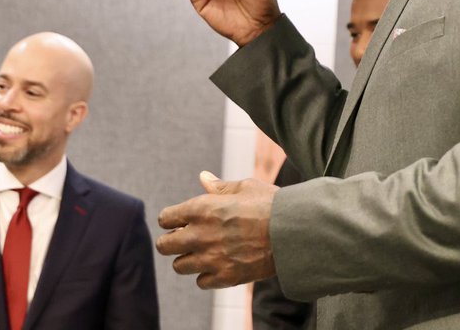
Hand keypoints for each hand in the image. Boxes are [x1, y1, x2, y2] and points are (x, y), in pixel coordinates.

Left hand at [155, 171, 277, 288]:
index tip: (178, 222)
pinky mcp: (225, 277)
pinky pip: (201, 281)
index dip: (170, 220)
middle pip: (165, 246)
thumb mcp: (245, 187)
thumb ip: (219, 186)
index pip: (166, 218)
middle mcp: (200, 235)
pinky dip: (206, 275)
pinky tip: (218, 265)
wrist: (294, 232)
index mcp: (202, 209)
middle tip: (182, 240)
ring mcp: (211, 258)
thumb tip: (203, 177)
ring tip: (203, 253)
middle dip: (170, 242)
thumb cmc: (271, 204)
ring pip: (180, 266)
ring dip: (188, 259)